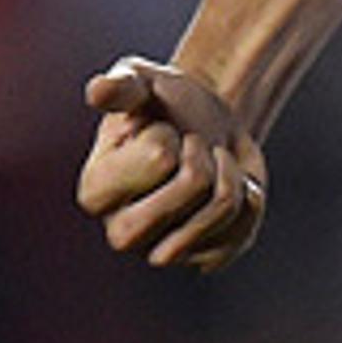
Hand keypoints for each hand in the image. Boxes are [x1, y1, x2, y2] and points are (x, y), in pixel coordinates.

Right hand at [77, 55, 270, 271]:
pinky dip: (247, 193)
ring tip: (207, 165)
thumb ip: (120, 85)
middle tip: (188, 147)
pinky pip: (246, 222)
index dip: (168, 133)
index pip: (160, 155)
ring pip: (224, 204)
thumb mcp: (140, 82)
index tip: (158, 132)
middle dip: (203, 152)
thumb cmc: (161, 104)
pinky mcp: (205, 260)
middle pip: (194, 183)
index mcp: (94, 192)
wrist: (205, 128)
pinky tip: (225, 188)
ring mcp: (163, 254)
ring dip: (227, 170)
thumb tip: (97, 92)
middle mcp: (122, 234)